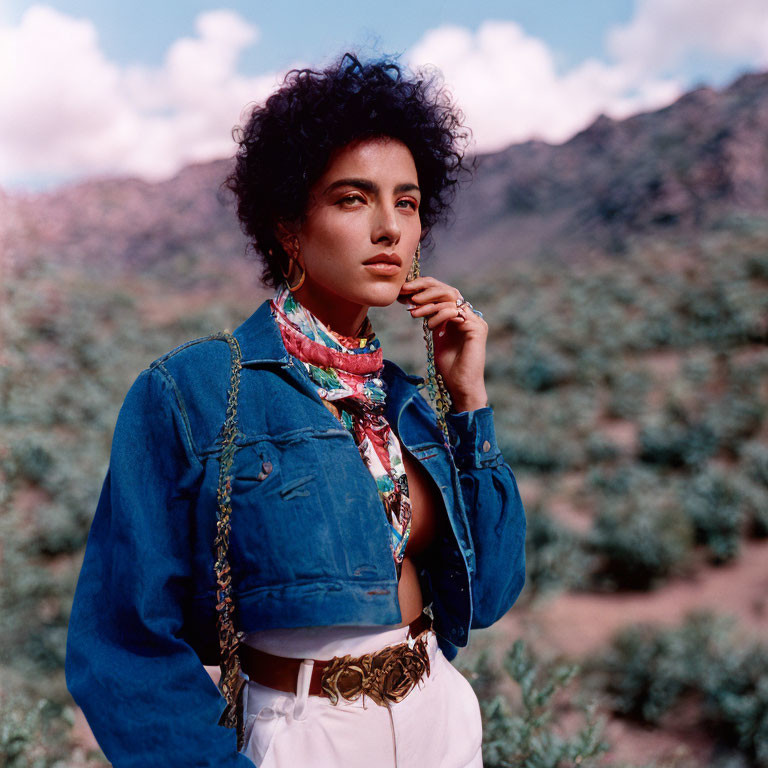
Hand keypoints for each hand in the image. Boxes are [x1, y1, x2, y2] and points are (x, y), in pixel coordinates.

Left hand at [398, 276, 488, 411]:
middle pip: (448, 289)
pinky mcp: (477, 329)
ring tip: (414, 312)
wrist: (460, 385)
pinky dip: (439, 315)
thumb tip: (414, 301)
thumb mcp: (435, 335)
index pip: (443, 292)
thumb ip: (431, 318)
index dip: (424, 287)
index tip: (404, 291)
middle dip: (424, 288)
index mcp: (460, 315)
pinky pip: (456, 312)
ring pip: (451, 298)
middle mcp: (469, 315)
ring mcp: (475, 321)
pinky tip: (430, 325)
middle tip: (406, 292)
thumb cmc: (448, 366)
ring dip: (429, 303)